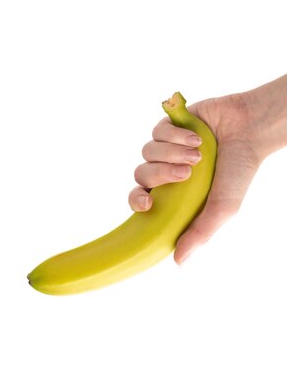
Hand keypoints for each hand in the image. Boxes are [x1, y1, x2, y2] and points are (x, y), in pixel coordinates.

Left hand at [129, 92, 264, 264]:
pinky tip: (198, 137)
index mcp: (170, 192)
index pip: (139, 198)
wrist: (251, 132)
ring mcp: (165, 147)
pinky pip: (158, 131)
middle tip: (187, 173)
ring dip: (173, 153)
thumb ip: (199, 232)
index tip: (146, 202)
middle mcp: (163, 170)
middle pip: (141, 174)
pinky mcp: (169, 125)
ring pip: (148, 151)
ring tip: (199, 154)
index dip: (136, 200)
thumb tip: (178, 262)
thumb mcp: (222, 208)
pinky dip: (177, 135)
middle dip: (161, 173)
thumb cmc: (237, 173)